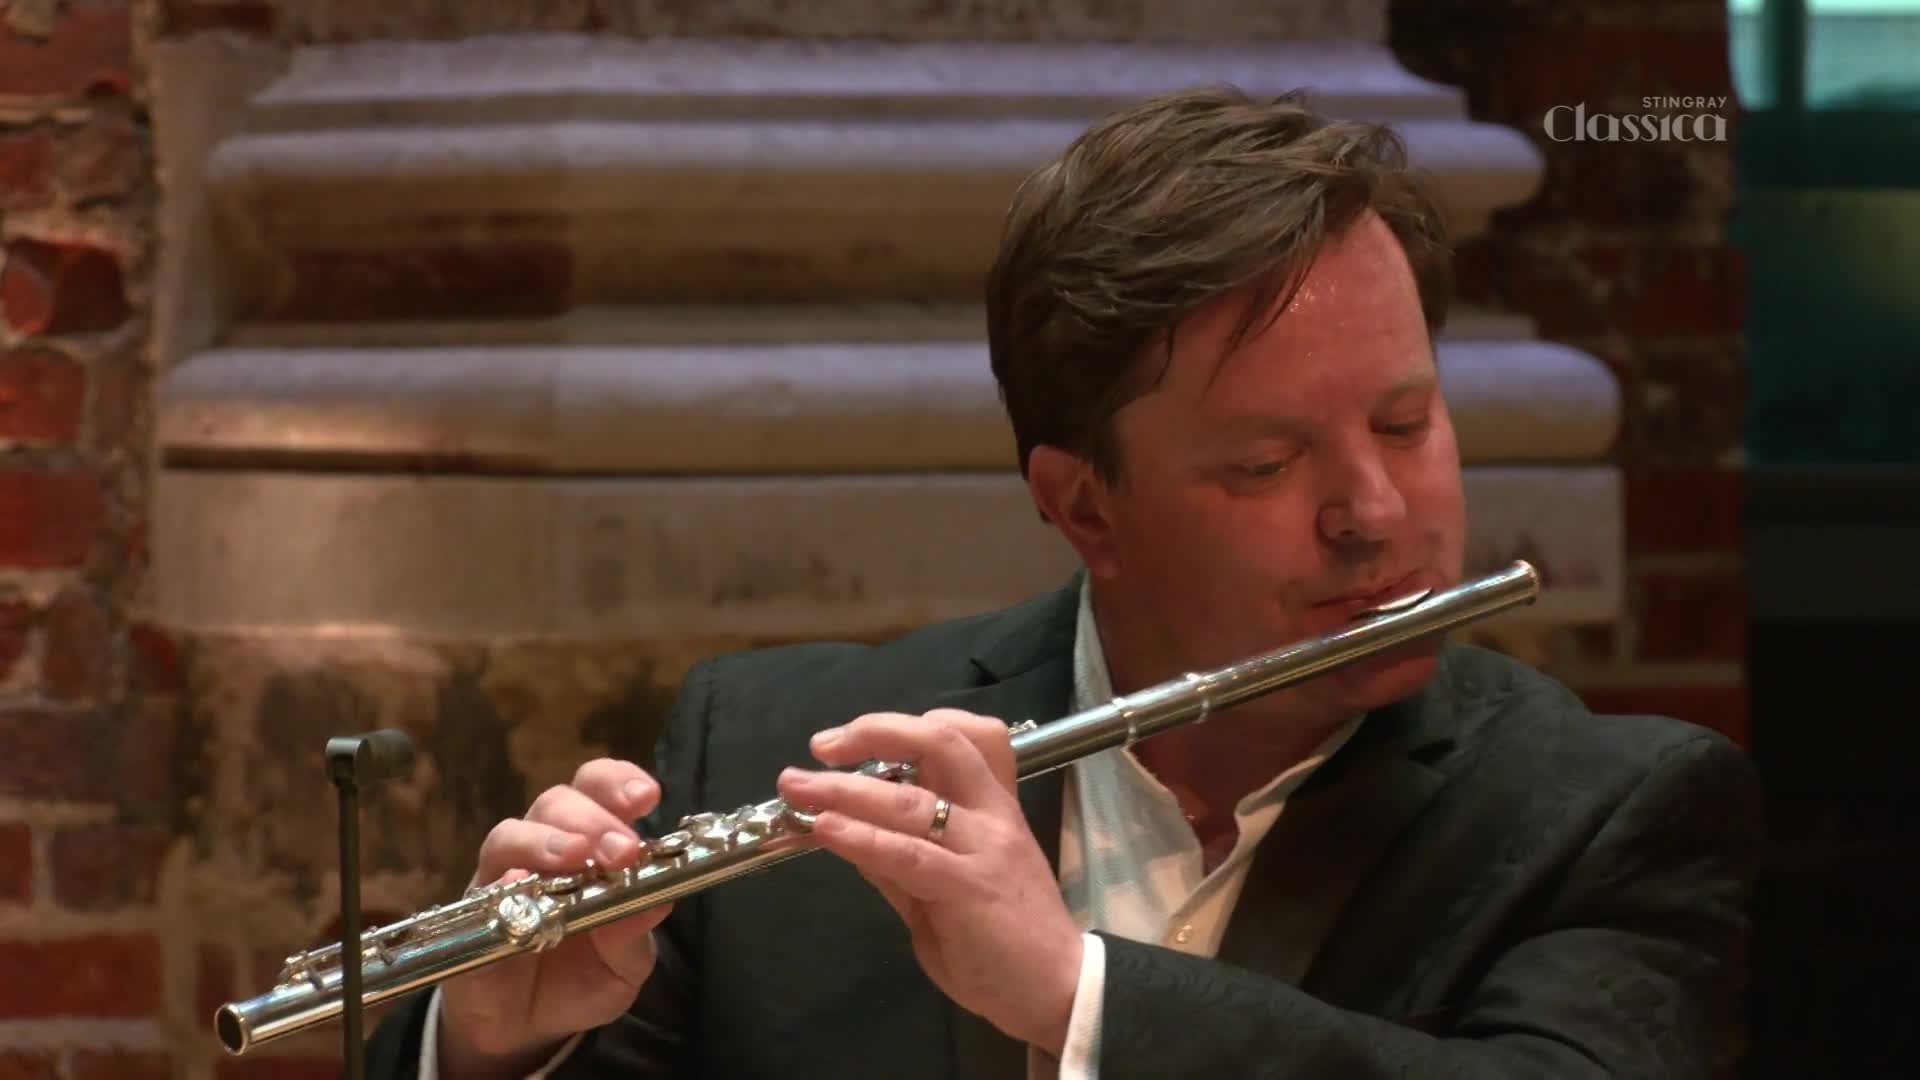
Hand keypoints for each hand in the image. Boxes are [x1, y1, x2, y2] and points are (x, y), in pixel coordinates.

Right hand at [437, 759, 674, 1077]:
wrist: (524, 1029)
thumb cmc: (579, 980)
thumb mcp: (624, 965)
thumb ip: (636, 934)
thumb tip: (660, 900)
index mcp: (593, 848)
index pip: (600, 791)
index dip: (619, 783)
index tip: (647, 796)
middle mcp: (546, 849)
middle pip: (558, 802)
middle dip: (593, 818)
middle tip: (622, 849)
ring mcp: (504, 875)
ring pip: (514, 832)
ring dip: (548, 839)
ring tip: (576, 857)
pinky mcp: (473, 911)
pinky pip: (481, 886)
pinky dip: (503, 881)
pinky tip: (521, 888)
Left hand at [776, 709, 1082, 1055]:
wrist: (1058, 991)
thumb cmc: (1007, 942)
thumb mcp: (948, 891)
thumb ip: (903, 862)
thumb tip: (851, 831)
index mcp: (994, 807)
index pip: (969, 736)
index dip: (910, 725)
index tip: (855, 738)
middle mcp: (992, 815)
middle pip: (941, 743)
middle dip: (874, 732)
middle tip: (822, 745)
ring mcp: (983, 848)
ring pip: (911, 799)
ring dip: (843, 789)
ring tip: (797, 787)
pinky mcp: (968, 888)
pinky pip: (906, 853)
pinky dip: (859, 836)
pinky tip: (824, 829)